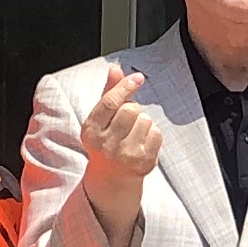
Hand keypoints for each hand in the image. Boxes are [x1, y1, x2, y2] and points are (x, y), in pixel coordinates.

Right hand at [78, 65, 166, 213]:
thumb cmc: (106, 141)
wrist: (112, 177)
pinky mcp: (144, 162)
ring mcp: (126, 155)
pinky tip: (142, 142)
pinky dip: (153, 134)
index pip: (110, 103)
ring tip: (132, 134)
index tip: (137, 78)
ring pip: (146, 120)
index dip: (125, 87)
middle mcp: (106, 145)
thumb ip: (108, 92)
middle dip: (132, 109)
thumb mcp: (101, 119)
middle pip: (131, 109)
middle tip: (126, 121)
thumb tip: (115, 69)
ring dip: (143, 122)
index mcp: (91, 131)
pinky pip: (157, 133)